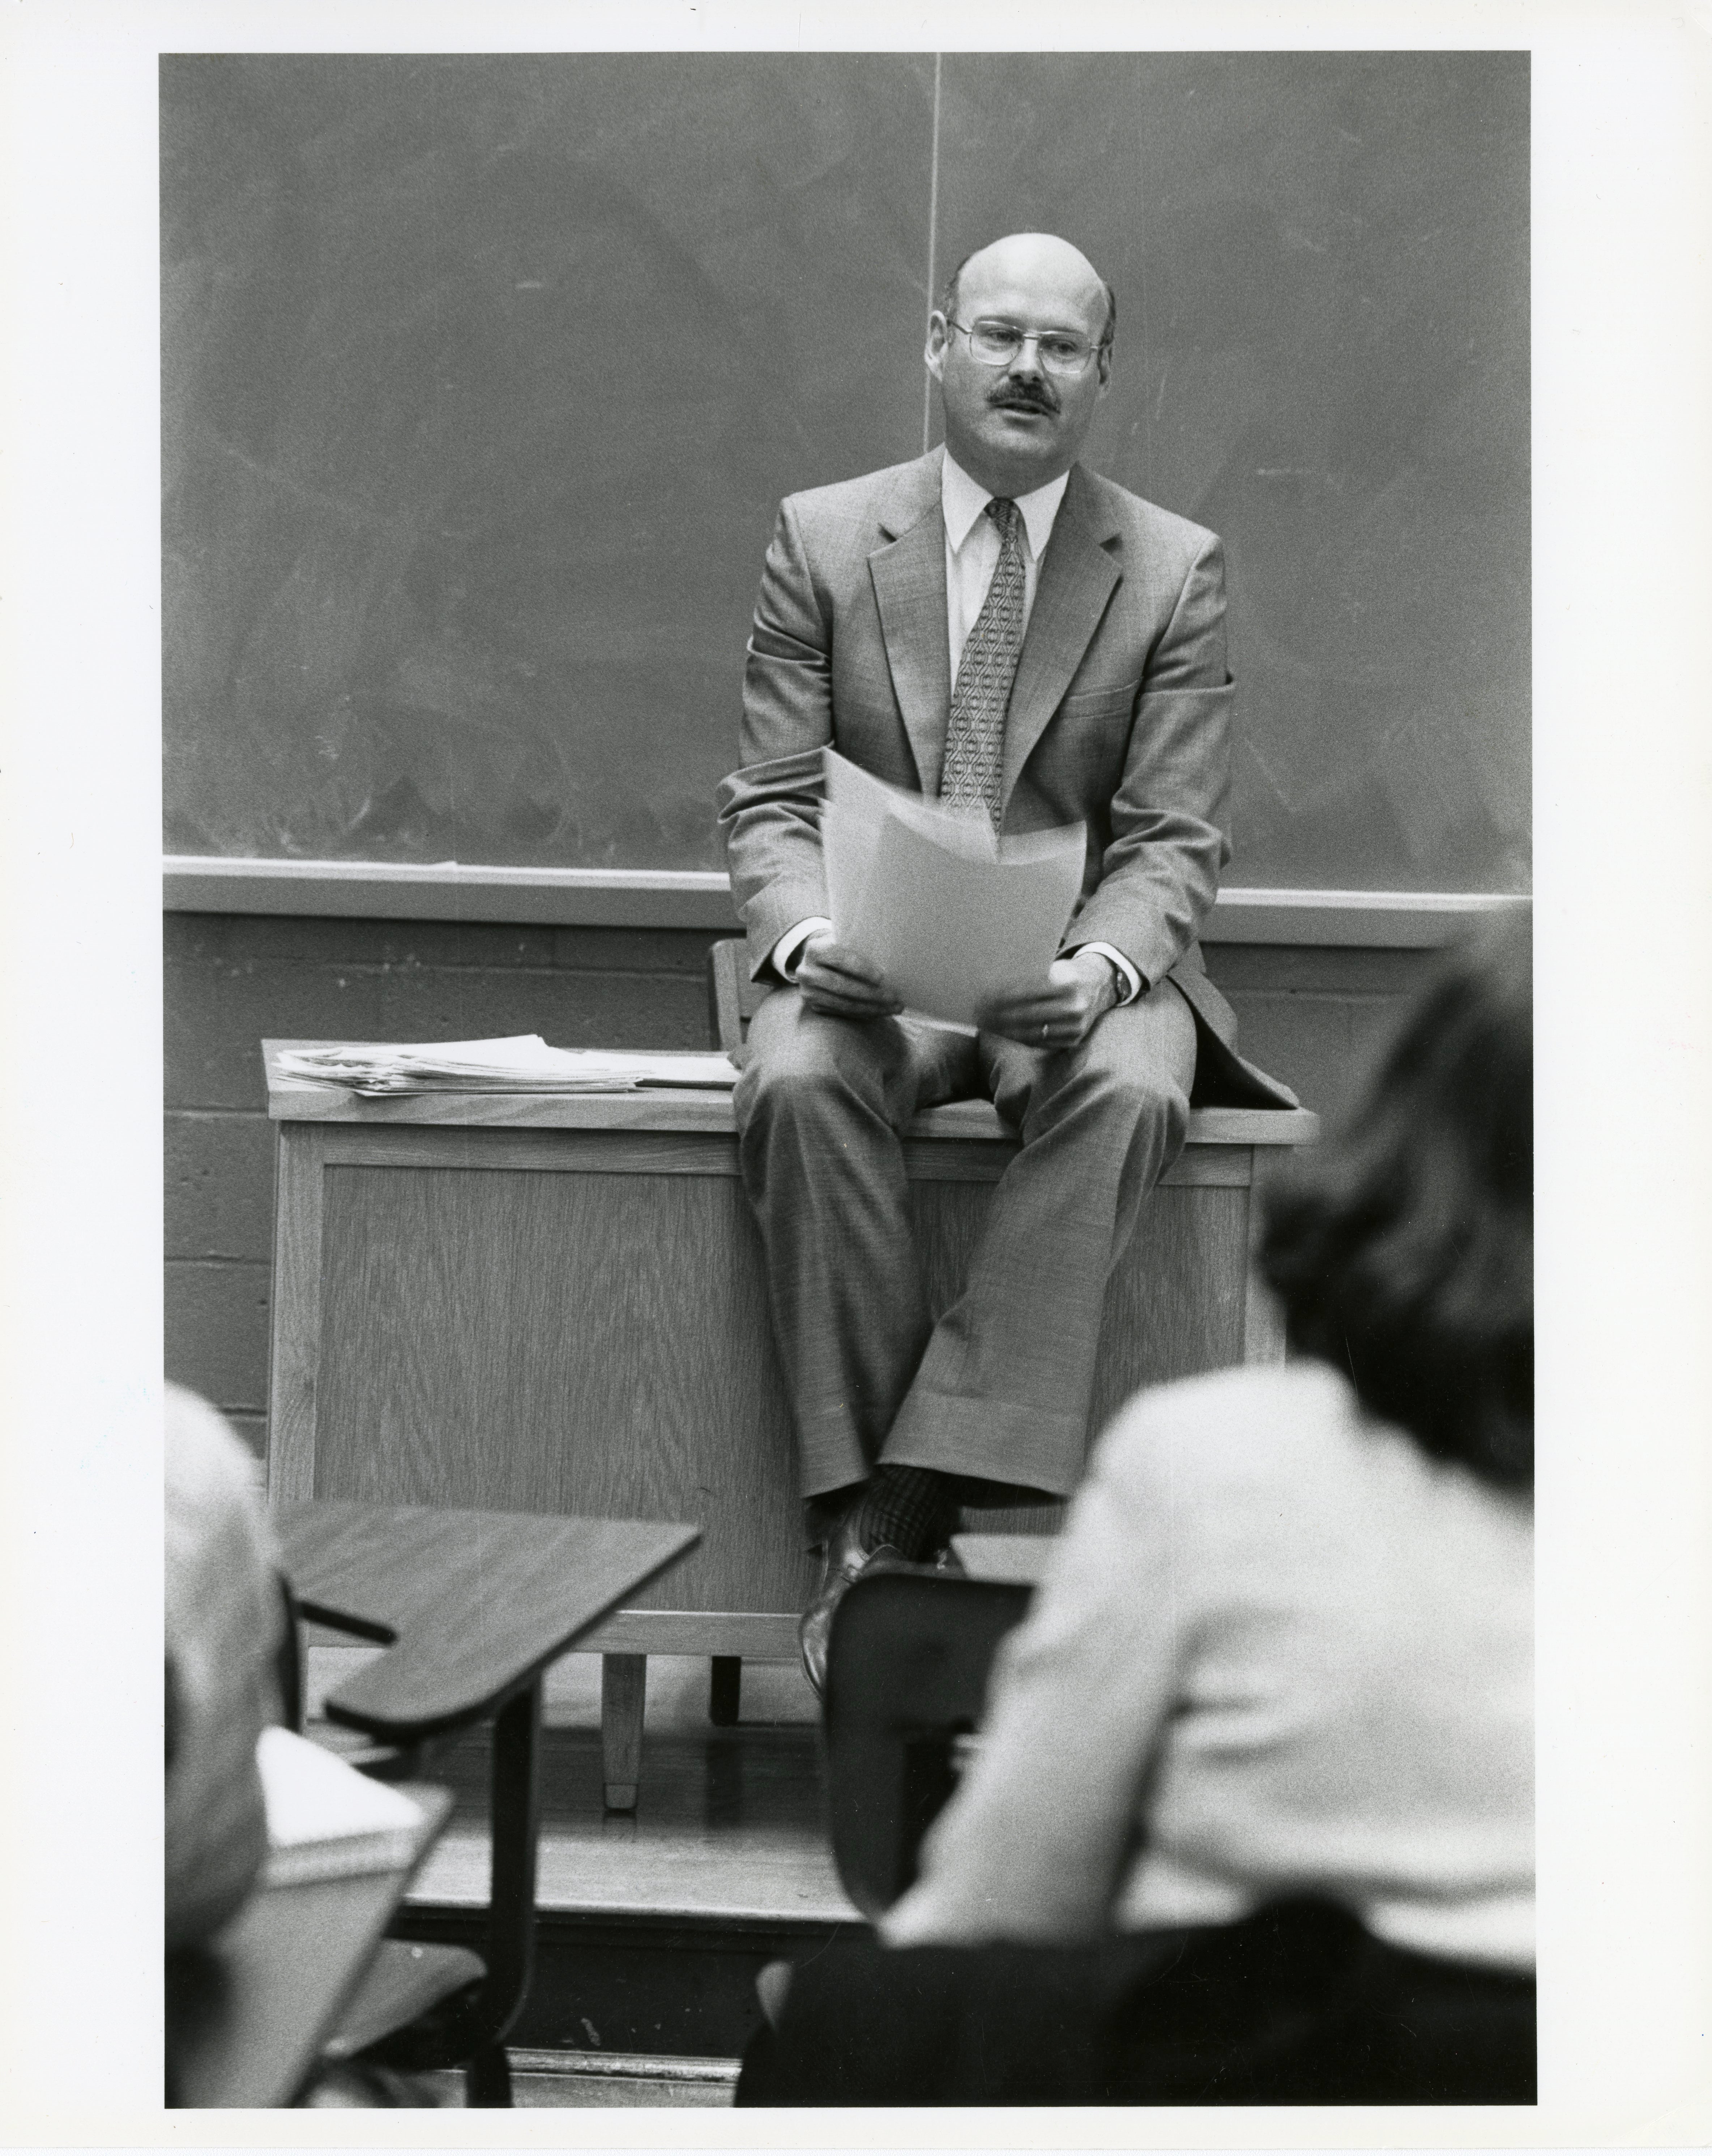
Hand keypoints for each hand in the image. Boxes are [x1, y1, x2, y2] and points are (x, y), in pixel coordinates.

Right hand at [794, 934, 902, 1020]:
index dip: (861, 969)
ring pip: (844, 1004)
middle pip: (842, 986)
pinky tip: (880, 1011)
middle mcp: (806, 972)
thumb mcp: (844, 939)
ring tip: (894, 1008)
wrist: (816, 960)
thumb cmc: (839, 946)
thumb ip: (858, 946)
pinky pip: (842, 1012)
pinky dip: (863, 1013)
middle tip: (895, 997)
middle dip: (871, 994)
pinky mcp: (814, 1006)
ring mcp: (809, 992)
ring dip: (872, 1008)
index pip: (839, 959)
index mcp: (815, 949)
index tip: (882, 977)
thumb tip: (889, 958)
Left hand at [977, 951, 1117, 1050]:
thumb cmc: (1068, 974)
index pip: (1027, 993)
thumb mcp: (1054, 967)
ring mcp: (1076, 1026)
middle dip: (999, 1015)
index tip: (984, 997)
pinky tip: (1004, 1033)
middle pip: (1027, 1015)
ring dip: (1006, 1030)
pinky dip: (1020, 1038)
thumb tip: (994, 985)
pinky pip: (1041, 1042)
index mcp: (1067, 985)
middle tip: (979, 1013)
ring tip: (987, 1024)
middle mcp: (1074, 1007)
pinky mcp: (1074, 1040)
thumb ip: (1032, 977)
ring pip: (1032, 1032)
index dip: (1003, 996)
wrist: (1099, 986)